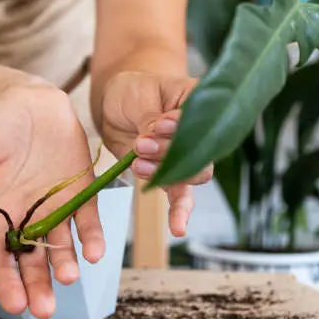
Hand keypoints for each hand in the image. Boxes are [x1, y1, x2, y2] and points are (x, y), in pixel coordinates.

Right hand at [0, 83, 102, 318]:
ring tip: (68, 277)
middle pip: (32, 259)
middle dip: (38, 284)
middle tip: (44, 309)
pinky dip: (92, 236)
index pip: (0, 256)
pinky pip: (88, 219)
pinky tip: (94, 251)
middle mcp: (28, 215)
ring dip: (65, 263)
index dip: (6, 281)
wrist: (26, 99)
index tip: (15, 304)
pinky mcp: (80, 191)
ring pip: (61, 244)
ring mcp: (56, 205)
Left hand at [100, 71, 212, 235]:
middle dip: (169, 153)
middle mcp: (198, 133)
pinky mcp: (167, 174)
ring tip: (138, 163)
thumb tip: (152, 139)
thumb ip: (149, 120)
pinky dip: (179, 212)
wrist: (116, 104)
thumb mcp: (140, 97)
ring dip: (163, 173)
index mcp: (199, 103)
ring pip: (190, 175)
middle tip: (143, 144)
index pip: (202, 120)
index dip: (183, 128)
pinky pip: (179, 196)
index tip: (160, 123)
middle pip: (199, 153)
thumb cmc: (133, 90)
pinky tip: (178, 228)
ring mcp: (185, 156)